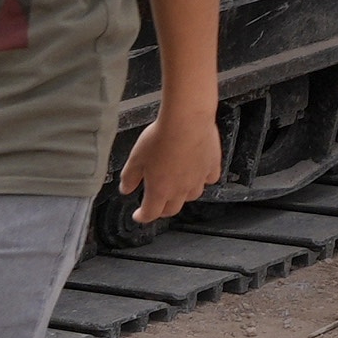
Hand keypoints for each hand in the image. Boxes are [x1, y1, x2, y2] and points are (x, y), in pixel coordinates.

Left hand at [124, 92, 220, 225]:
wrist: (186, 121)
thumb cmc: (160, 137)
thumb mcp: (135, 158)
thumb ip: (129, 177)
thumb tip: (125, 189)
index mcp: (159, 190)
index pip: (150, 213)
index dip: (142, 216)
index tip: (138, 215)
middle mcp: (180, 189)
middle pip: (172, 209)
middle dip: (162, 210)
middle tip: (156, 204)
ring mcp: (198, 179)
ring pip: (192, 196)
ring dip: (183, 196)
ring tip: (177, 188)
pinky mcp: (212, 166)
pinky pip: (209, 179)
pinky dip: (203, 179)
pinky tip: (198, 173)